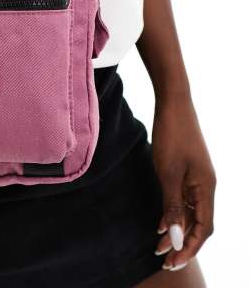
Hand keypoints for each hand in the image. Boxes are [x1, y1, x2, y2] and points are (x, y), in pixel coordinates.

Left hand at [152, 95, 215, 272]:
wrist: (173, 102)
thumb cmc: (171, 134)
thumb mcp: (168, 173)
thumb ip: (173, 206)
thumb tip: (176, 239)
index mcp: (207, 188)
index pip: (203, 228)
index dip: (189, 248)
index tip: (172, 262)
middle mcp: (206, 185)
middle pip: (198, 223)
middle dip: (181, 244)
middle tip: (162, 260)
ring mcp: (198, 177)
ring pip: (190, 212)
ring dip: (176, 229)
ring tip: (158, 246)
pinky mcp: (188, 169)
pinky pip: (184, 199)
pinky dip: (174, 212)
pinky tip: (160, 222)